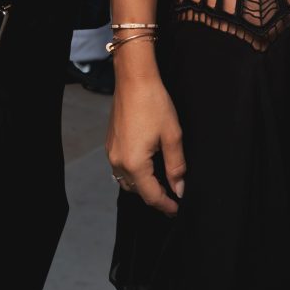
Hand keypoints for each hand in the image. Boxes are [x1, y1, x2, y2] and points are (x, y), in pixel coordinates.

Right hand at [107, 63, 185, 215]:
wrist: (134, 79)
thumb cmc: (154, 104)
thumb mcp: (172, 136)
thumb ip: (176, 167)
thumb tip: (179, 189)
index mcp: (134, 164)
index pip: (151, 195)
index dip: (166, 205)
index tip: (178, 210)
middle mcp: (119, 162)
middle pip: (137, 191)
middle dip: (154, 196)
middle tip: (173, 197)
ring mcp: (112, 153)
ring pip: (127, 181)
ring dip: (143, 186)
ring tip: (161, 183)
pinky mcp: (111, 144)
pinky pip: (121, 168)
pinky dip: (134, 173)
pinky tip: (148, 165)